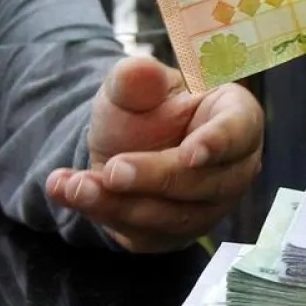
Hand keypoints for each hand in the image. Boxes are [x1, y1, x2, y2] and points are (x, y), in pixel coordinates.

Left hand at [45, 56, 263, 252]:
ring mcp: (207, 208)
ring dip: (119, 203)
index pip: (240, 130)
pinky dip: (100, 212)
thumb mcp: (131, 87)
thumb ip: (135, 79)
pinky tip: (65, 191)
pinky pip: (141, 232)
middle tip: (112, 169)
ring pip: (171, 216)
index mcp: (235, 117)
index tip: (191, 153)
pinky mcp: (173, 234)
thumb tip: (140, 71)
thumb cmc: (143, 109)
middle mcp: (232, 169)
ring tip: (75, 184)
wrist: (120, 146)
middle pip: (203, 183)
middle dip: (154, 178)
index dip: (219, 142)